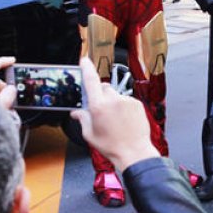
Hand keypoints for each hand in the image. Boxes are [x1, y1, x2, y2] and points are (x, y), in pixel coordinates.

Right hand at [71, 57, 158, 171]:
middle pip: (103, 88)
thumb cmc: (112, 146)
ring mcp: (126, 101)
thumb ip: (82, 119)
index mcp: (98, 106)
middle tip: (100, 110)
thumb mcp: (90, 134)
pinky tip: (123, 120)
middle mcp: (113, 100)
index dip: (86, 68)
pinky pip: (126, 100)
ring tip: (114, 119)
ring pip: (115, 95)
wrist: (134, 152)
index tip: (84, 60)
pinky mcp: (136, 104)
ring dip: (112, 102)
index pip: (91, 80)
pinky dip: (123, 106)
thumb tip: (76, 113)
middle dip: (99, 95)